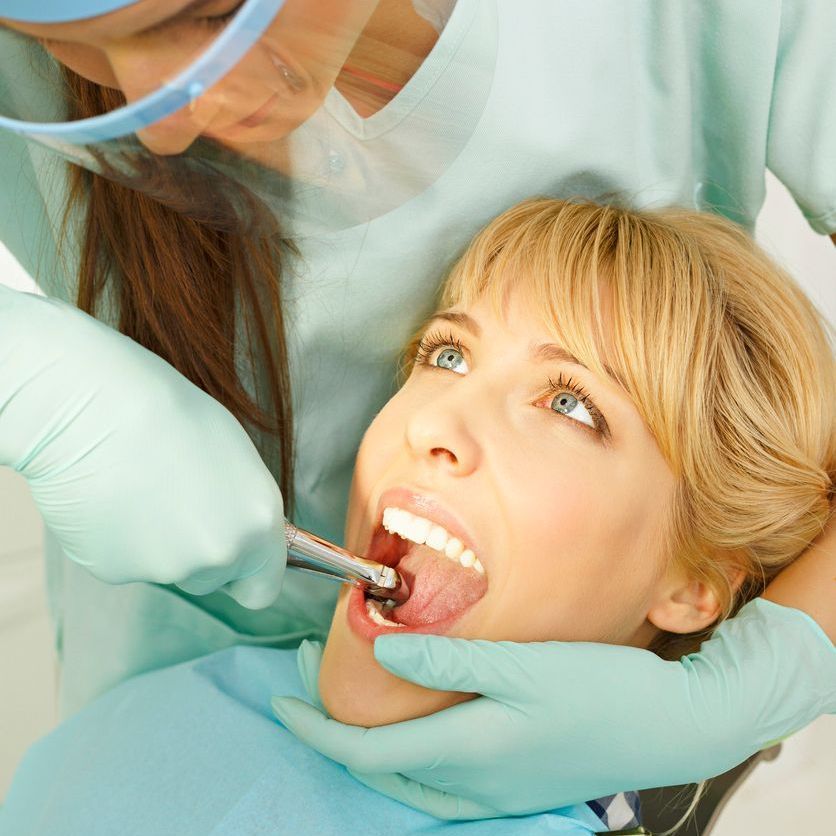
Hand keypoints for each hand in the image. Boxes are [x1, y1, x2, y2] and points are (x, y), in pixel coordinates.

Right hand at [0, 286, 285, 607]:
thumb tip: (240, 530)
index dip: (247, 574)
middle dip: (199, 551)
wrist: (98, 409)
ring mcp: (165, 568)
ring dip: (159, 544)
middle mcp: (217, 556)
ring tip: (141, 489)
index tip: (236, 562)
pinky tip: (111, 497)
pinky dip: (120, 540)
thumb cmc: (173, 414)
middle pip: (212, 578)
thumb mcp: (237, 460)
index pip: (262, 588)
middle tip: (178, 500)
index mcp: (257, 525)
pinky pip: (125, 563)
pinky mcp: (115, 571)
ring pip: (167, 569)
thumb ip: (243, 508)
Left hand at [272, 599, 835, 818]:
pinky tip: (416, 739)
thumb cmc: (602, 690)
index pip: (369, 752)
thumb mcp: (525, 665)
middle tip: (310, 689)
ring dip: (369, 752)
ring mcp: (498, 791)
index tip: (283, 701)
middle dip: (336, 735)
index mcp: (469, 749)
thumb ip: (450, 658)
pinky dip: (408, 765)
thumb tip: (384, 647)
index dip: (319, 729)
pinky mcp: (518, 785)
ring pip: (409, 786)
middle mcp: (476, 782)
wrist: (673, 729)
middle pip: (383, 772)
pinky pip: (441, 789)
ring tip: (350, 714)